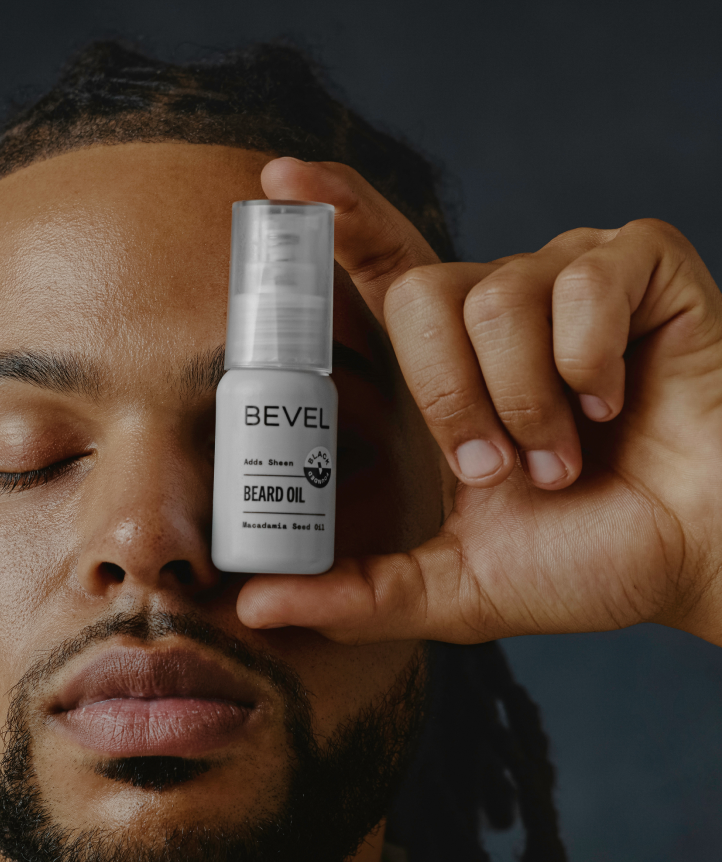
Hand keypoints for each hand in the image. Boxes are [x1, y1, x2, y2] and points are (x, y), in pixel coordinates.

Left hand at [237, 158, 721, 645]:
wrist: (692, 558)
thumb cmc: (585, 560)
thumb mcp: (452, 589)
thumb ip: (356, 597)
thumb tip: (254, 608)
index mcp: (448, 368)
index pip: (376, 268)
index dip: (331, 215)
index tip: (279, 184)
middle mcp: (498, 311)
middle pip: (419, 291)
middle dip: (452, 396)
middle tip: (498, 467)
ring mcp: (568, 282)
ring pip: (498, 296)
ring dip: (529, 400)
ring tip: (569, 453)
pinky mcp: (639, 266)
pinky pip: (584, 284)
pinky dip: (593, 364)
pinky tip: (618, 403)